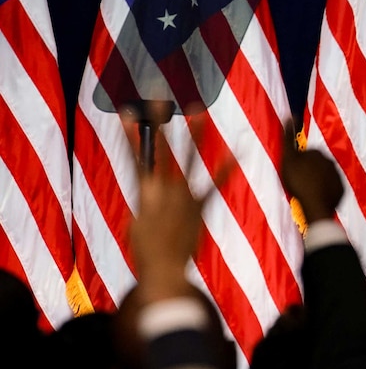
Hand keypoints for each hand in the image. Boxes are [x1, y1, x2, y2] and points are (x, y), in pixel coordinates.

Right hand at [119, 101, 229, 299]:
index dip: (130, 134)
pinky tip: (236, 152)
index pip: (135, 155)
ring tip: (199, 111)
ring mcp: (182, 195)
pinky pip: (215, 184)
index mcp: (143, 191)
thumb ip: (146, 202)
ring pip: (189, 159)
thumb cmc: (146, 250)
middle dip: (158, 123)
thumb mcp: (137, 222)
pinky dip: (226, 169)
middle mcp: (162, 188)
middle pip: (160, 149)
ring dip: (195, 135)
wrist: (163, 269)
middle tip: (158, 99)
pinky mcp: (199, 206)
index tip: (126, 112)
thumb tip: (151, 193)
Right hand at [279, 129, 343, 223]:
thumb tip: (290, 115)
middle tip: (299, 181)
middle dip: (310, 169)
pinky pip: (332, 188)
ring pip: (325, 176)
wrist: (315, 205)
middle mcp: (331, 161)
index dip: (299, 162)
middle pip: (317, 164)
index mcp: (318, 152)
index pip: (307, 153)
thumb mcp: (288, 158)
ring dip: (318, 180)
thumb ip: (288, 137)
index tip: (293, 171)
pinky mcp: (341, 190)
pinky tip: (317, 197)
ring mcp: (338, 176)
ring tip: (307, 190)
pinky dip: (326, 191)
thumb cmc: (299, 181)